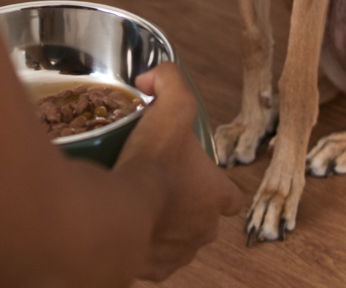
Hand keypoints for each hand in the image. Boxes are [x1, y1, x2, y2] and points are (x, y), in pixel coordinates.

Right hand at [115, 64, 245, 280]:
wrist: (117, 216)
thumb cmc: (151, 167)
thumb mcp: (170, 108)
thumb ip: (170, 82)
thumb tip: (156, 77)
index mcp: (216, 196)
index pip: (228, 193)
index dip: (212, 181)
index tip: (191, 171)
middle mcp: (203, 230)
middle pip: (200, 217)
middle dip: (182, 203)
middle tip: (155, 182)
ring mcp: (179, 254)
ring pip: (174, 238)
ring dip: (160, 224)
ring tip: (135, 201)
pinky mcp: (154, 270)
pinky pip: (149, 256)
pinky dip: (138, 243)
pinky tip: (122, 222)